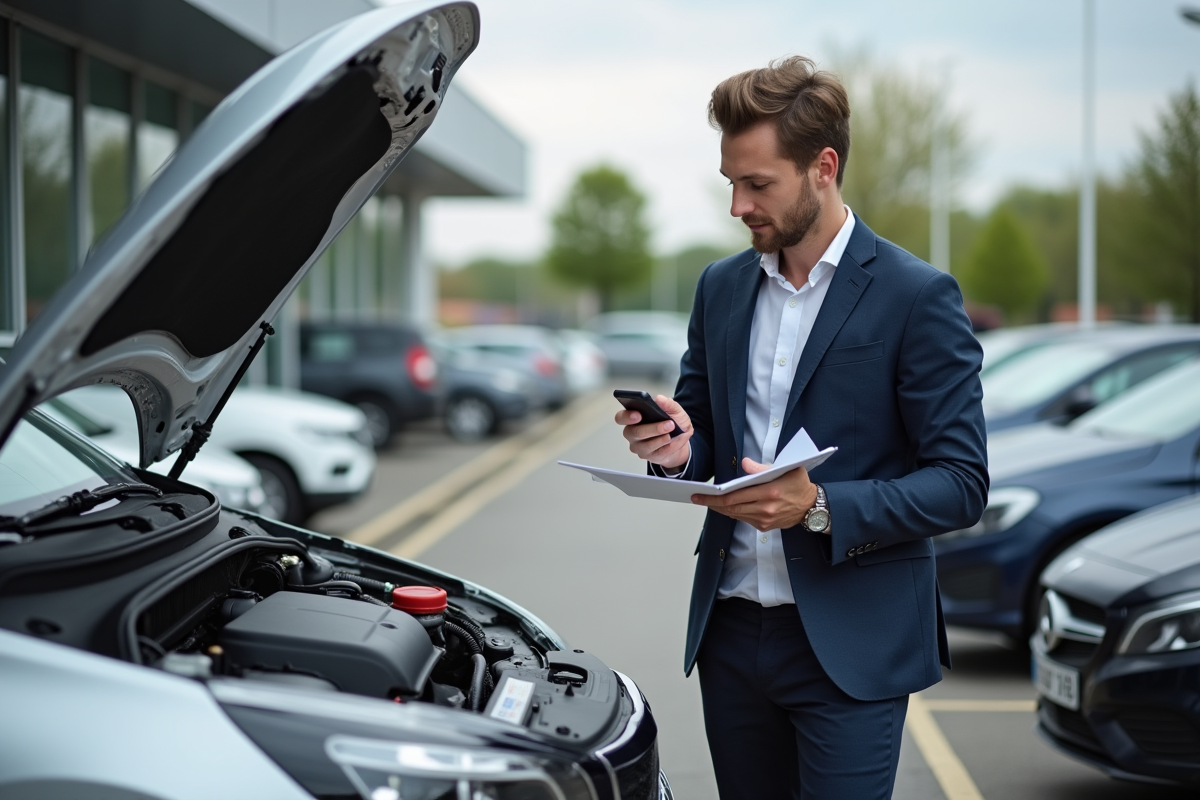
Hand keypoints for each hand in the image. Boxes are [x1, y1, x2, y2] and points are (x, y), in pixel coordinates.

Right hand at [616, 394, 692, 469]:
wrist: (680, 440)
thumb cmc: (673, 423)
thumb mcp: (675, 410)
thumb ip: (668, 404)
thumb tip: (659, 399)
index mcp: (633, 417)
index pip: (621, 417)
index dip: (627, 416)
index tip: (638, 414)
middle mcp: (632, 432)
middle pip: (634, 432)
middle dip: (652, 428)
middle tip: (668, 424)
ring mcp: (638, 446)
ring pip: (645, 445)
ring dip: (660, 438)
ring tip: (671, 433)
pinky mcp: (647, 456)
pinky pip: (655, 453)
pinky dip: (665, 447)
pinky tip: (671, 441)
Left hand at [692, 458, 818, 531]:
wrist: (811, 506)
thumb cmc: (798, 484)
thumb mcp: (786, 468)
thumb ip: (762, 468)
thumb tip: (745, 464)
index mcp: (769, 492)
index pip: (733, 497)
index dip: (713, 497)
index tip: (699, 494)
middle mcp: (765, 508)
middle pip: (730, 508)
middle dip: (712, 503)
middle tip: (697, 498)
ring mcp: (764, 520)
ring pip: (735, 515)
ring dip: (721, 508)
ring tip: (709, 500)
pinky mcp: (764, 526)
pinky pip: (743, 519)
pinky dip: (733, 512)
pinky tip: (726, 506)